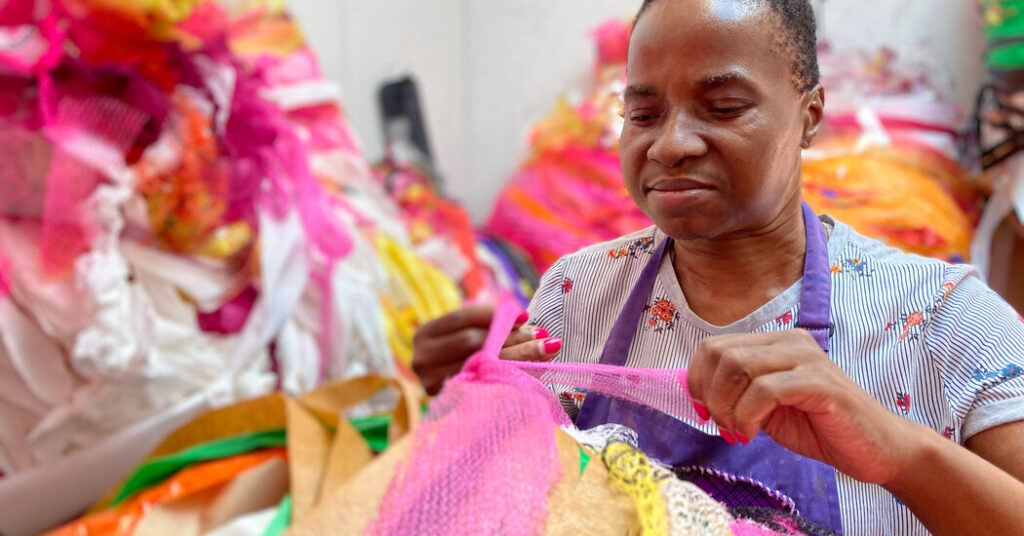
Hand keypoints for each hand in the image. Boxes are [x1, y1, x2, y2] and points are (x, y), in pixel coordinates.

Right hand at [412, 305, 560, 394]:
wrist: (458, 405)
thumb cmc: (465, 358)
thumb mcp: (471, 337)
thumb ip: (492, 325)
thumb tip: (524, 319)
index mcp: (424, 335)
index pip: (462, 318)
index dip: (495, 314)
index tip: (524, 315)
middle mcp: (422, 360)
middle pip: (472, 341)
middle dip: (511, 336)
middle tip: (541, 334)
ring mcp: (433, 384)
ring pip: (483, 364)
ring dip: (519, 354)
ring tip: (547, 348)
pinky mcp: (450, 403)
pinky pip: (486, 385)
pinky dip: (513, 374)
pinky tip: (536, 368)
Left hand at [686, 329, 923, 485]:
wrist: (876, 449)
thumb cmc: (820, 428)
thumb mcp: (766, 407)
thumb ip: (737, 393)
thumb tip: (696, 393)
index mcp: (775, 344)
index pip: (714, 346)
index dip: (696, 379)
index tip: (703, 411)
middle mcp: (790, 342)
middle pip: (720, 353)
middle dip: (709, 394)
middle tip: (721, 424)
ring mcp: (807, 359)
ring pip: (738, 366)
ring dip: (726, 406)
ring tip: (737, 430)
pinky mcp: (820, 383)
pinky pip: (765, 389)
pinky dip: (747, 415)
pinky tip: (751, 434)